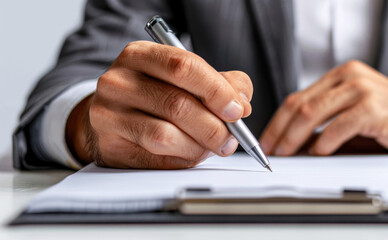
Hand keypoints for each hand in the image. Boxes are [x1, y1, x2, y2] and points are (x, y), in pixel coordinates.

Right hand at [66, 41, 252, 168]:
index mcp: (141, 55)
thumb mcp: (186, 79)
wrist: (111, 118)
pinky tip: (190, 154)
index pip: (184, 67)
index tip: (238, 110)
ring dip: (199, 147)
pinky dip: (182, 159)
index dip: (217, 91)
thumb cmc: (156, 95)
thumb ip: (221, 83)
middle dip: (214, 126)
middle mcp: (119, 81)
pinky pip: (155, 159)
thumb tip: (242, 105)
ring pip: (165, 136)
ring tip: (212, 148)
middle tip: (232, 139)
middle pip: (177, 105)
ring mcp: (109, 114)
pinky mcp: (109, 146)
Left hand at [259, 60, 387, 155]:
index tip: (267, 142)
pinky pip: (338, 125)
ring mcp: (361, 89)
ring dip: (294, 138)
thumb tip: (294, 145)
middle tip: (270, 152)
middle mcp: (349, 77)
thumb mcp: (354, 115)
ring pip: (312, 112)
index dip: (277, 121)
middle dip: (280, 132)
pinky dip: (324, 142)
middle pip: (300, 103)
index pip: (298, 97)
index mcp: (341, 75)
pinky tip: (318, 153)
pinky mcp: (373, 107)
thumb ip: (326, 123)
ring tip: (286, 155)